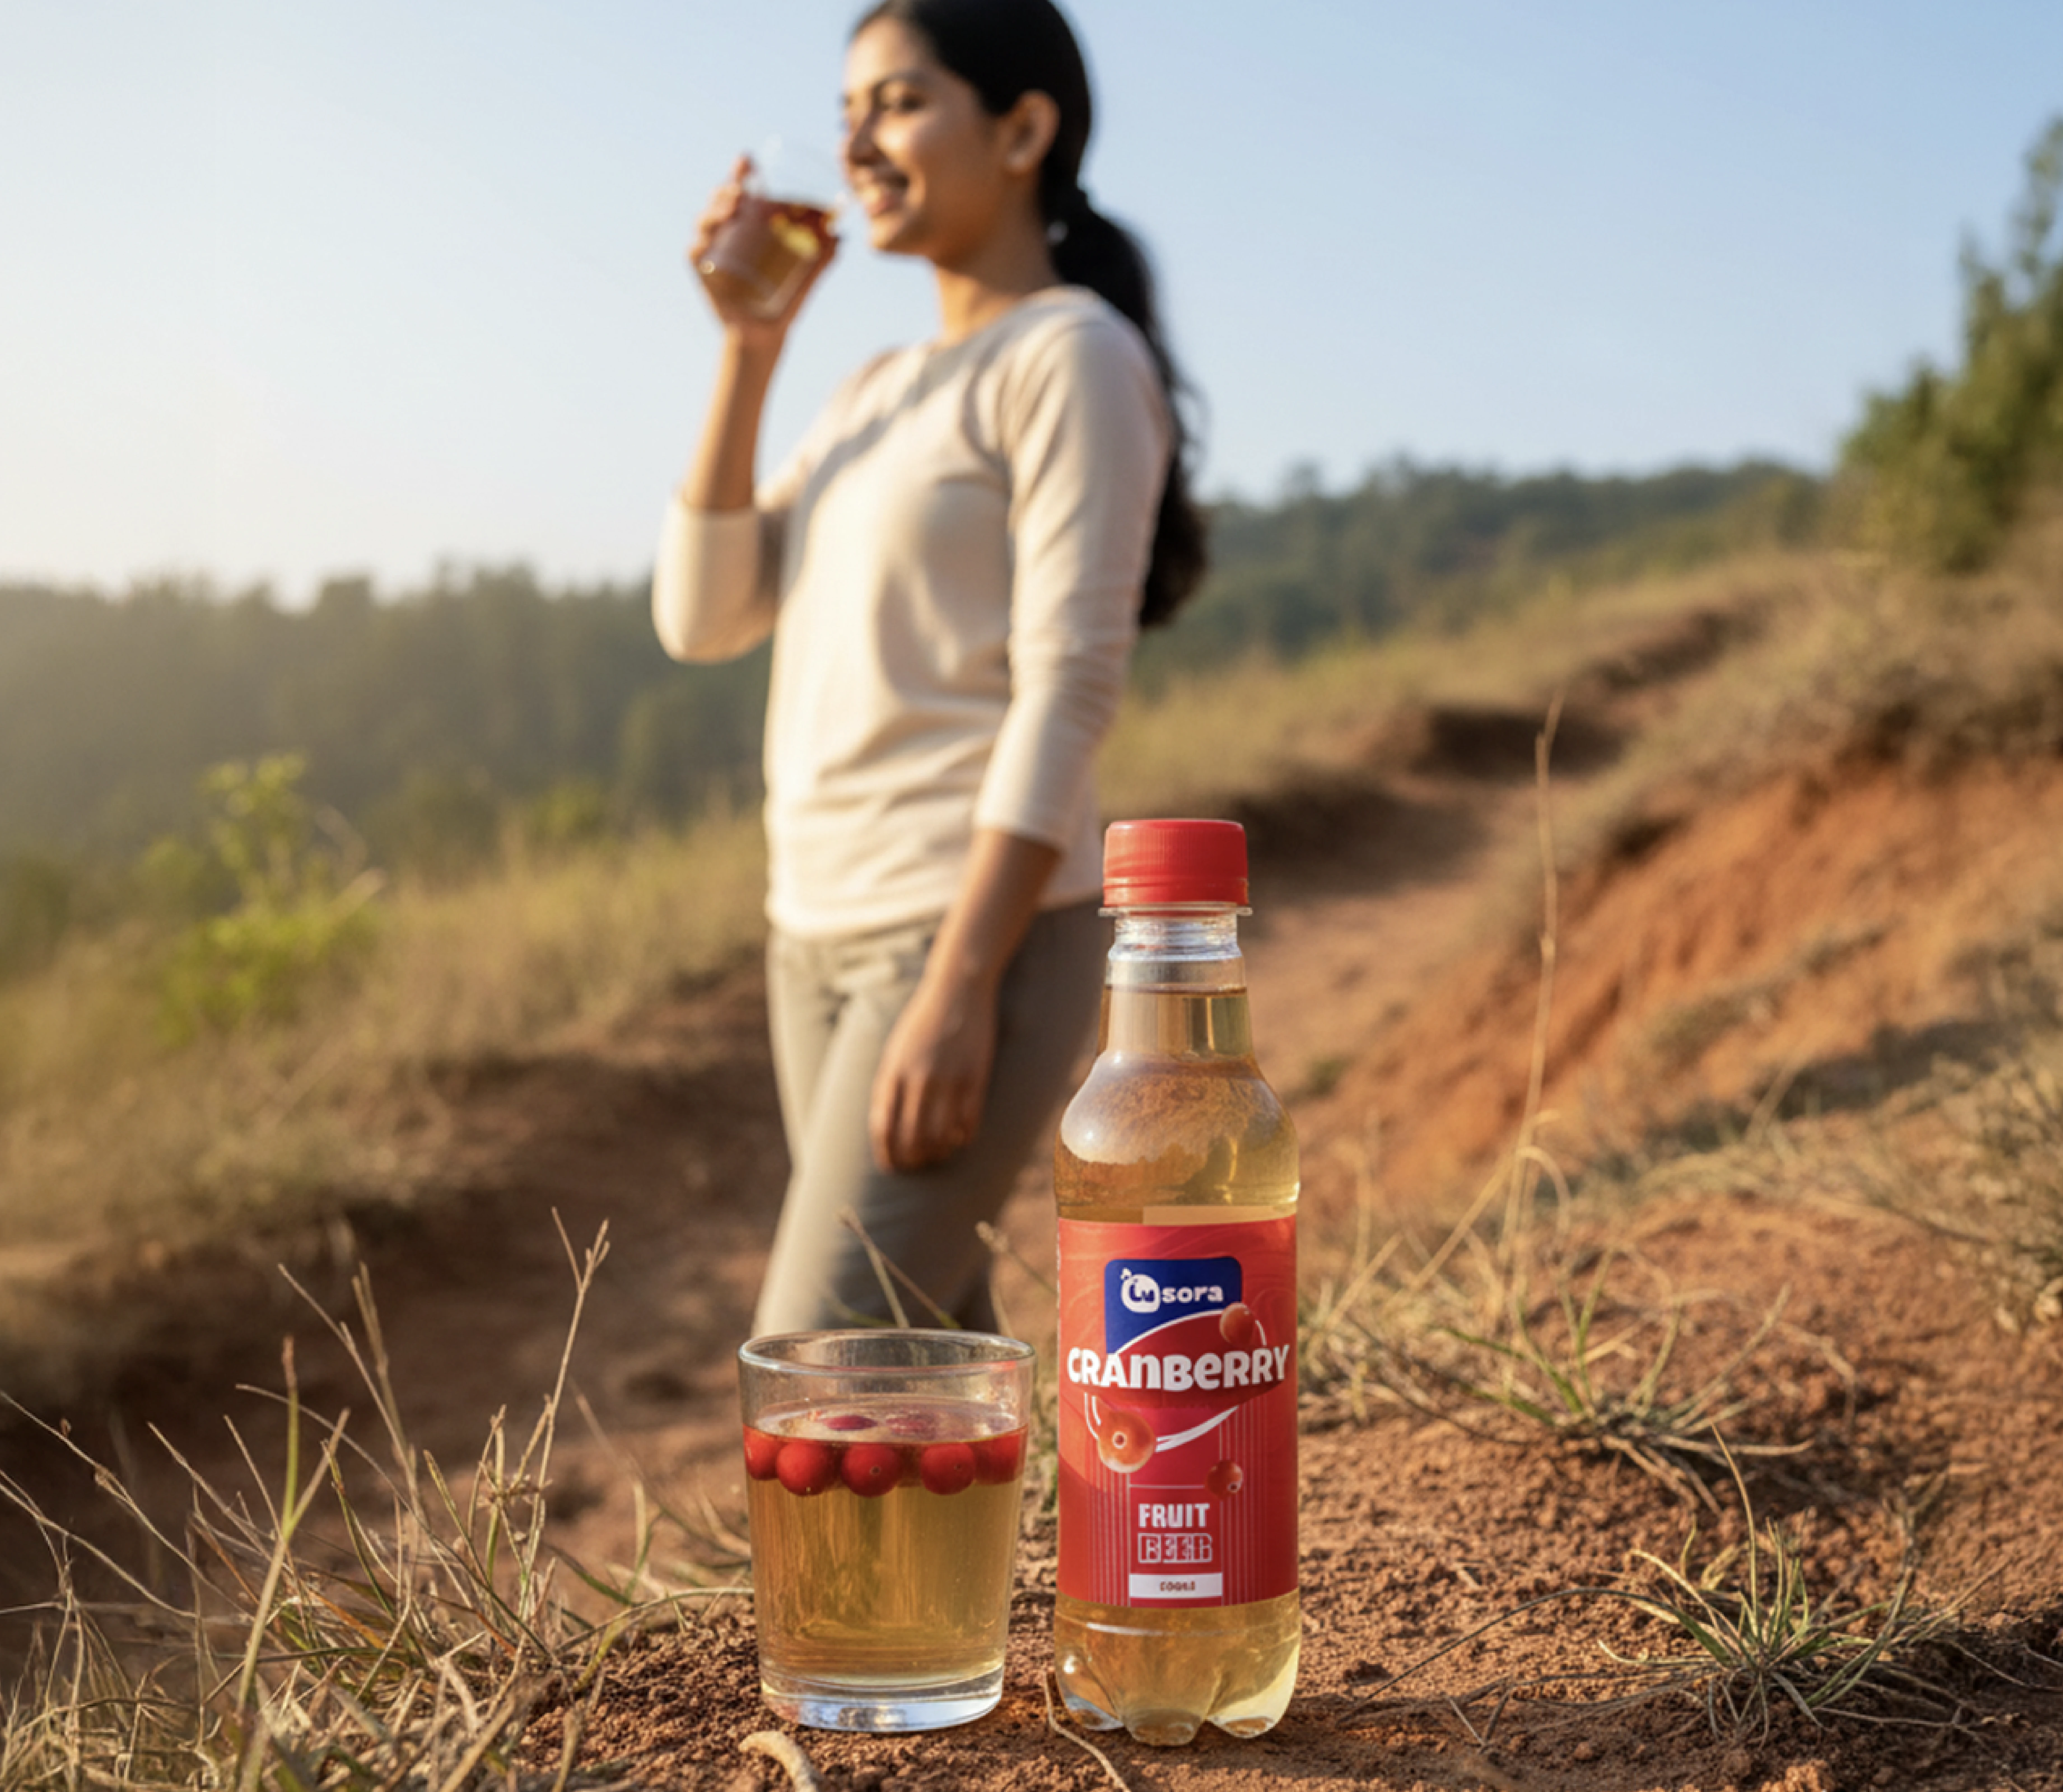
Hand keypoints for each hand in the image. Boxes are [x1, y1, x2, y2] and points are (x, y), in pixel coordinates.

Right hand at [689, 155, 837, 344]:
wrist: (766, 335)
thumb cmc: (784, 302)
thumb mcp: (805, 280)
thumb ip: (822, 260)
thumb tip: (841, 238)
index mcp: (750, 228)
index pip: (742, 191)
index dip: (741, 172)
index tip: (747, 159)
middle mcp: (729, 234)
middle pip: (720, 201)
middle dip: (725, 190)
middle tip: (740, 193)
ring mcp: (714, 252)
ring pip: (704, 221)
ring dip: (712, 211)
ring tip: (730, 212)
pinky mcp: (704, 273)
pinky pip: (694, 252)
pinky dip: (698, 244)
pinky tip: (707, 241)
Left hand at [868, 970, 998, 1172]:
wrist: (957, 991)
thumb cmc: (922, 1023)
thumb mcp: (895, 1051)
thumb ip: (889, 1086)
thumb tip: (886, 1128)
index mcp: (893, 1072)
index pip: (884, 1127)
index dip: (887, 1154)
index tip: (891, 1167)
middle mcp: (919, 1078)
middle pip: (912, 1138)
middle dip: (913, 1160)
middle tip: (917, 1165)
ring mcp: (949, 1079)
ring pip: (941, 1136)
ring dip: (938, 1153)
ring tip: (938, 1155)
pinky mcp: (976, 1078)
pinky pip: (969, 1123)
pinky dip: (963, 1138)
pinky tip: (960, 1139)